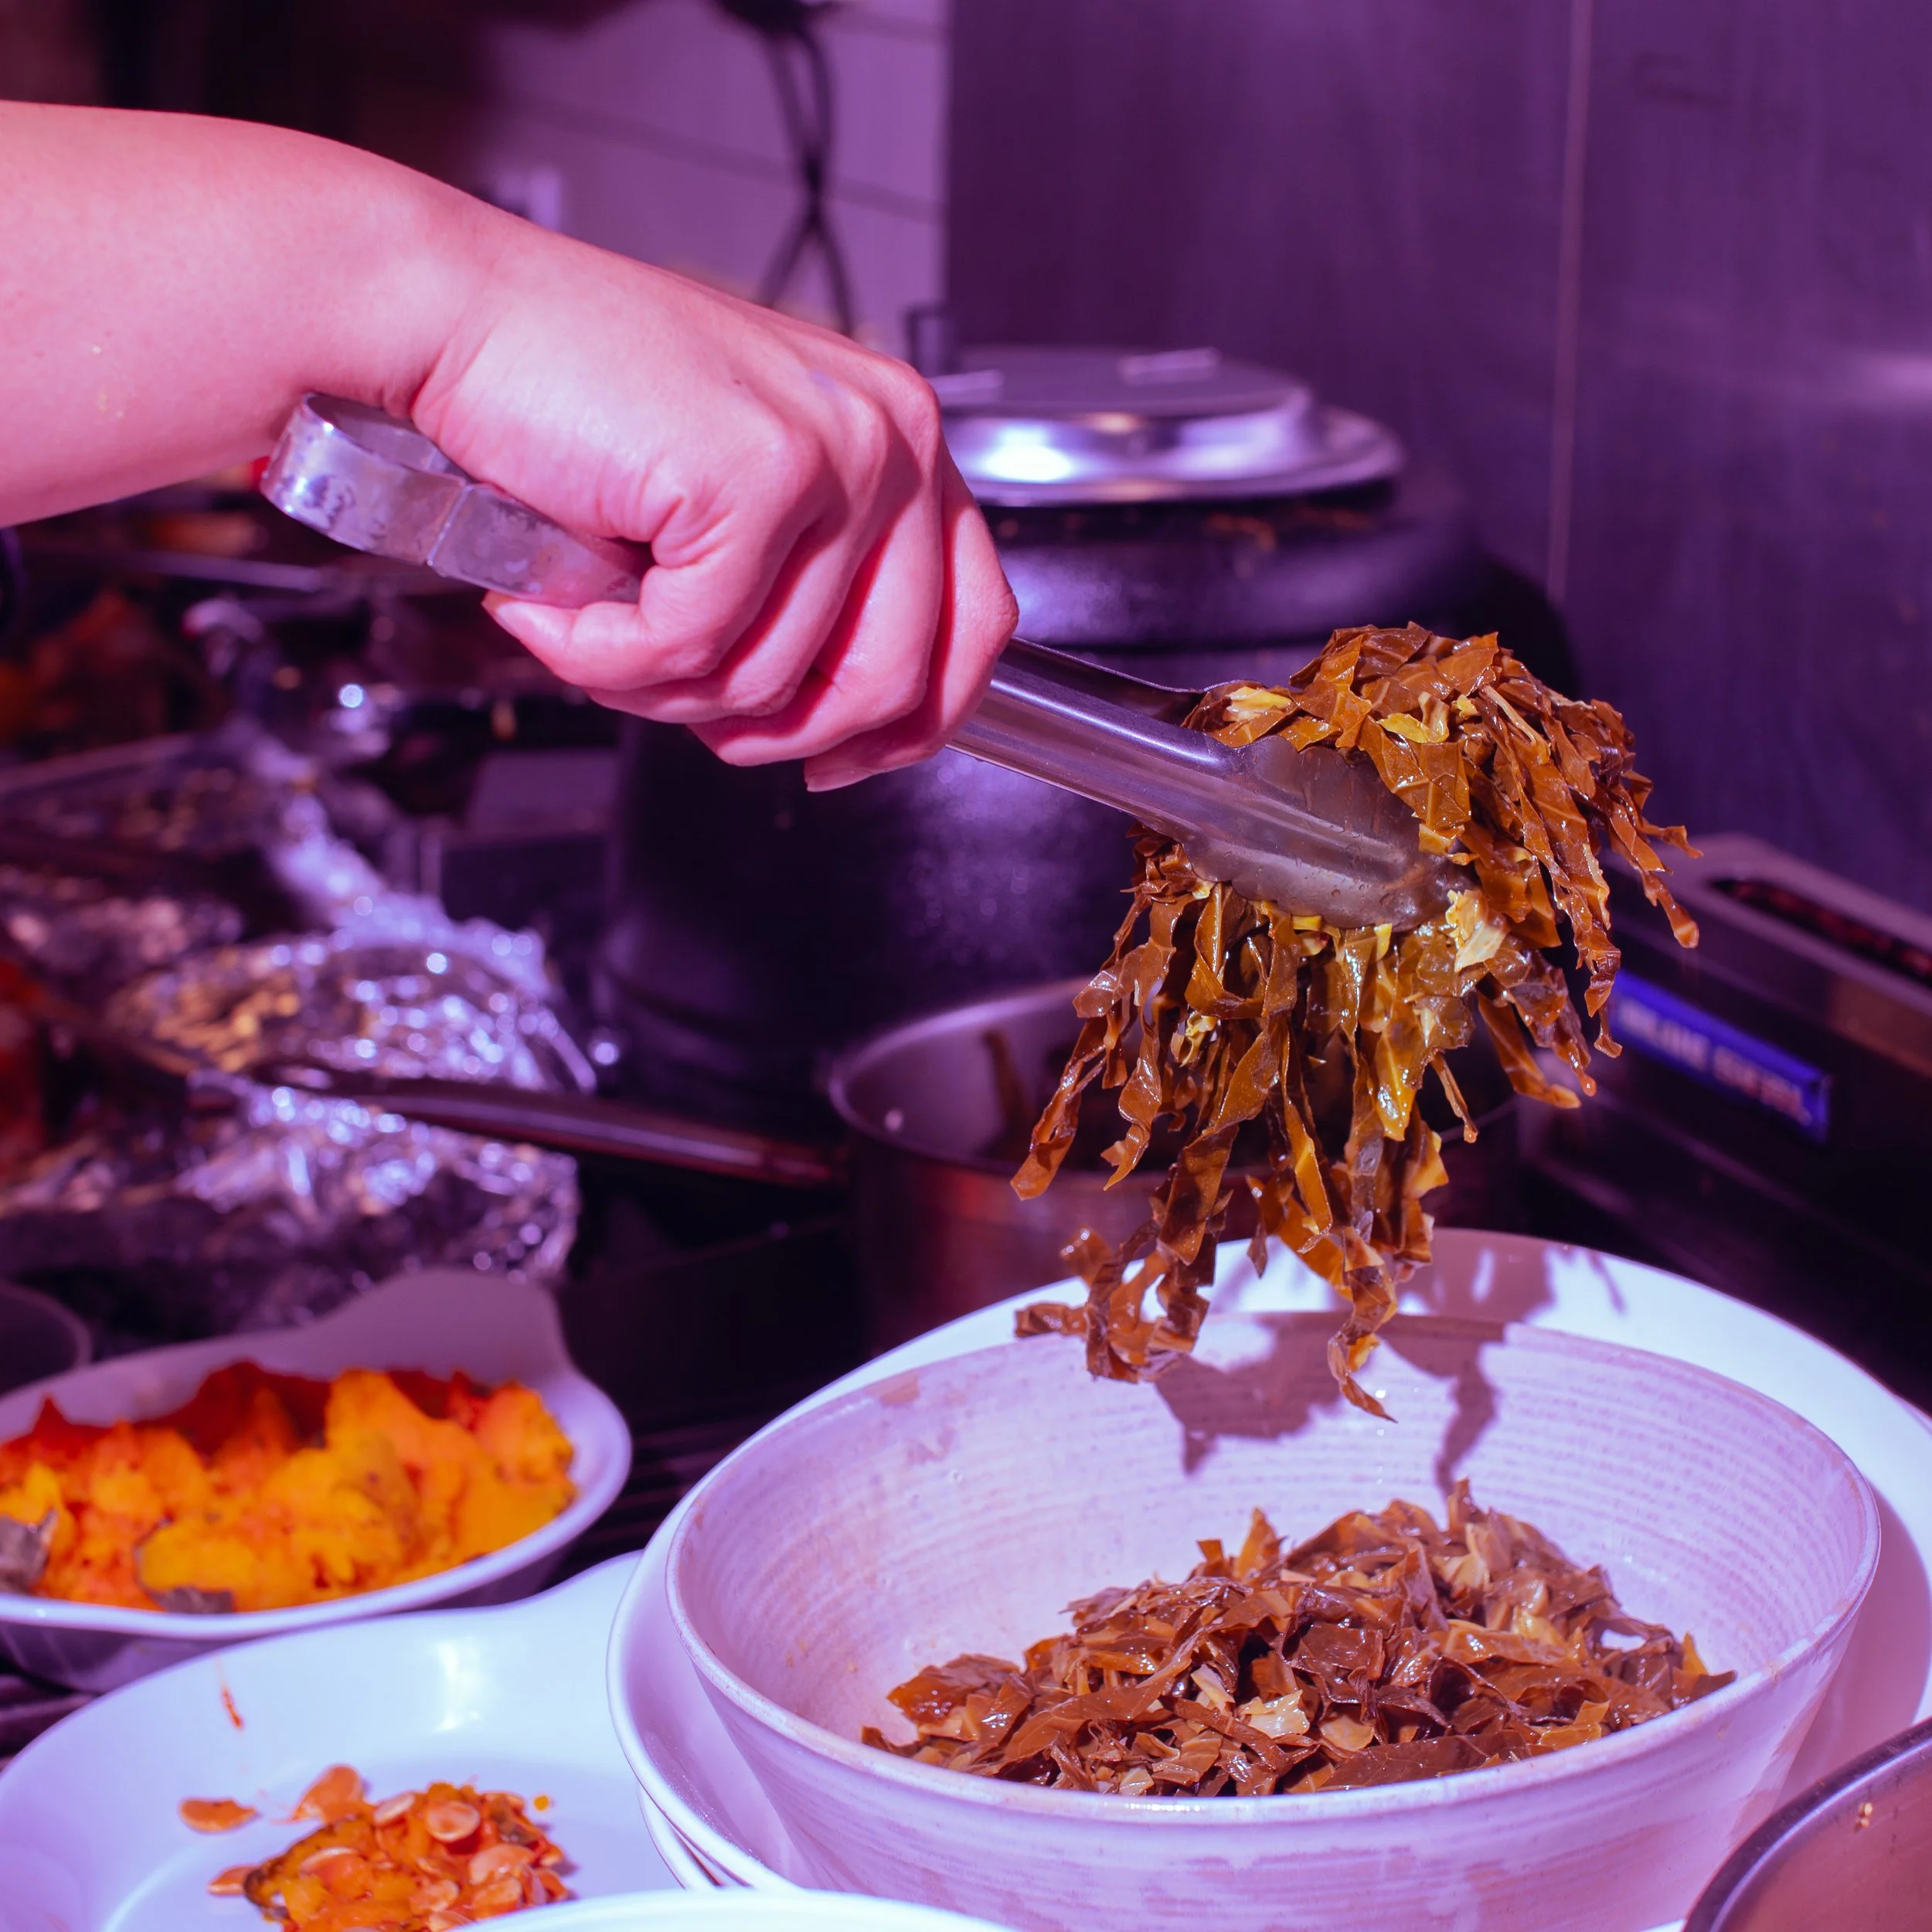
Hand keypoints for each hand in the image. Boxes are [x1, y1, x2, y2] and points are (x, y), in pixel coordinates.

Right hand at [411, 224, 1016, 784]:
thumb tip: (844, 725)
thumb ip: (813, 592)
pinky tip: (554, 602)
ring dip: (658, 687)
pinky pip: (693, 649)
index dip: (912, 723)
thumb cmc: (580, 406)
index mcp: (902, 440)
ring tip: (590, 617)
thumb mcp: (737, 505)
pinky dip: (602, 656)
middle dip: (770, 729)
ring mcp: (833, 452)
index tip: (838, 759)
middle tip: (672, 693)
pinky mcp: (753, 476)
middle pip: (888, 681)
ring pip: (774, 681)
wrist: (457, 320)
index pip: (976, 624)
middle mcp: (891, 436)